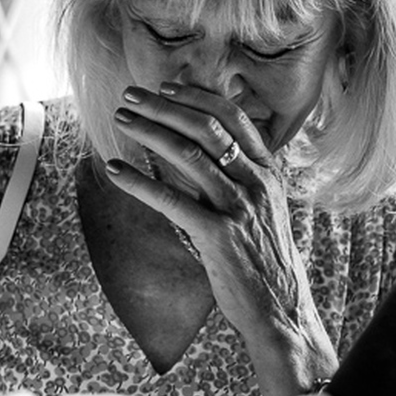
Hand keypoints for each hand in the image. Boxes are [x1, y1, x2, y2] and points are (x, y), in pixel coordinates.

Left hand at [103, 83, 336, 395]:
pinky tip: (115, 171)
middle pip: (207, 128)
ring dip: (149, 132)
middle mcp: (256, 182)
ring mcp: (238, 207)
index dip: (198, 98)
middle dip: (165, 107)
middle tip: (133, 95)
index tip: (167, 87)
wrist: (281, 307)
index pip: (234, 118)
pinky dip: (138, 181)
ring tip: (122, 120)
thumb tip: (206, 151)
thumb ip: (241, 177)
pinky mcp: (218, 235)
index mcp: (268, 172)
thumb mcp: (264, 208)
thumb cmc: (264, 258)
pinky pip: (171, 200)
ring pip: (189, 154)